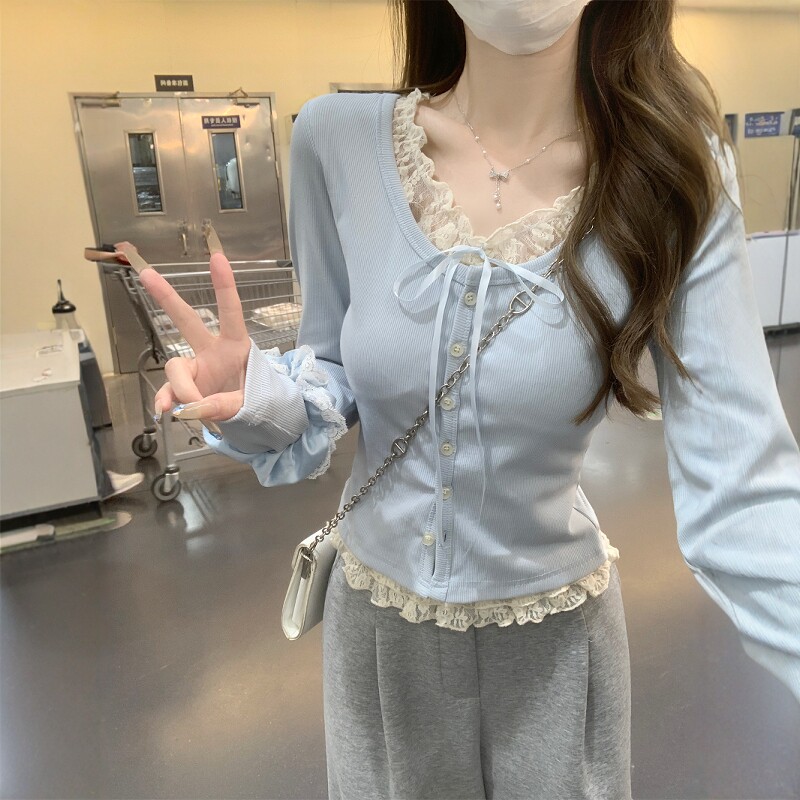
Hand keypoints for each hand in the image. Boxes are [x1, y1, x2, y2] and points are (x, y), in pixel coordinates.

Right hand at [137, 252, 250, 421]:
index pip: (230, 313)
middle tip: (147, 273)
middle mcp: (212, 351)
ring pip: (175, 367)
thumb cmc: (258, 402)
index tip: (217, 258)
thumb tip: (195, 407)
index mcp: (236, 346)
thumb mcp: (252, 404)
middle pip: (187, 320)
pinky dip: (165, 400)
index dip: (224, 287)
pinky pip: (167, 390)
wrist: (252, 420)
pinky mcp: (184, 386)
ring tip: (193, 408)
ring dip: (181, 387)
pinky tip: (164, 410)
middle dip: (167, 297)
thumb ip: (225, 404)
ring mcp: (196, 367)